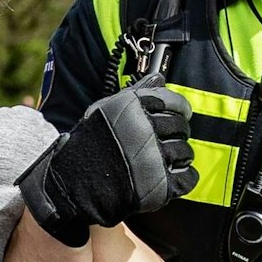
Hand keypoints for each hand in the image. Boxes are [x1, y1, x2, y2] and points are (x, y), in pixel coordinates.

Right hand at [16, 73, 195, 246]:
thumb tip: (159, 77)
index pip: (172, 102)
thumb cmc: (90, 144)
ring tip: (169, 159)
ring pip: (185, 151)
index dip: (181, 108)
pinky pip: (187, 178)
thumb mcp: (106, 109)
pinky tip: (175, 176)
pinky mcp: (157, 184)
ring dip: (181, 155)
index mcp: (132, 108)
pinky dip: (185, 177)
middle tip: (172, 139)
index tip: (183, 114)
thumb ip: (136, 93)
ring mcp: (152, 158)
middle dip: (179, 132)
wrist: (74, 181)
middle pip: (180, 127)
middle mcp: (144, 130)